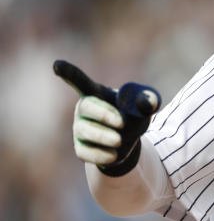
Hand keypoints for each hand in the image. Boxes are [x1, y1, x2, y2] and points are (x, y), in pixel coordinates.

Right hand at [54, 60, 160, 175]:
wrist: (128, 143)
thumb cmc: (132, 117)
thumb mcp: (143, 107)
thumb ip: (148, 101)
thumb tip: (150, 102)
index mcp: (97, 94)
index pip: (80, 81)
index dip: (68, 73)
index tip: (56, 65)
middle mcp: (83, 110)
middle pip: (86, 107)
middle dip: (104, 114)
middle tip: (122, 123)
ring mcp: (80, 129)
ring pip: (84, 131)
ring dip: (103, 136)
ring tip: (119, 141)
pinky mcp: (81, 148)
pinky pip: (84, 152)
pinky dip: (100, 155)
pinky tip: (114, 155)